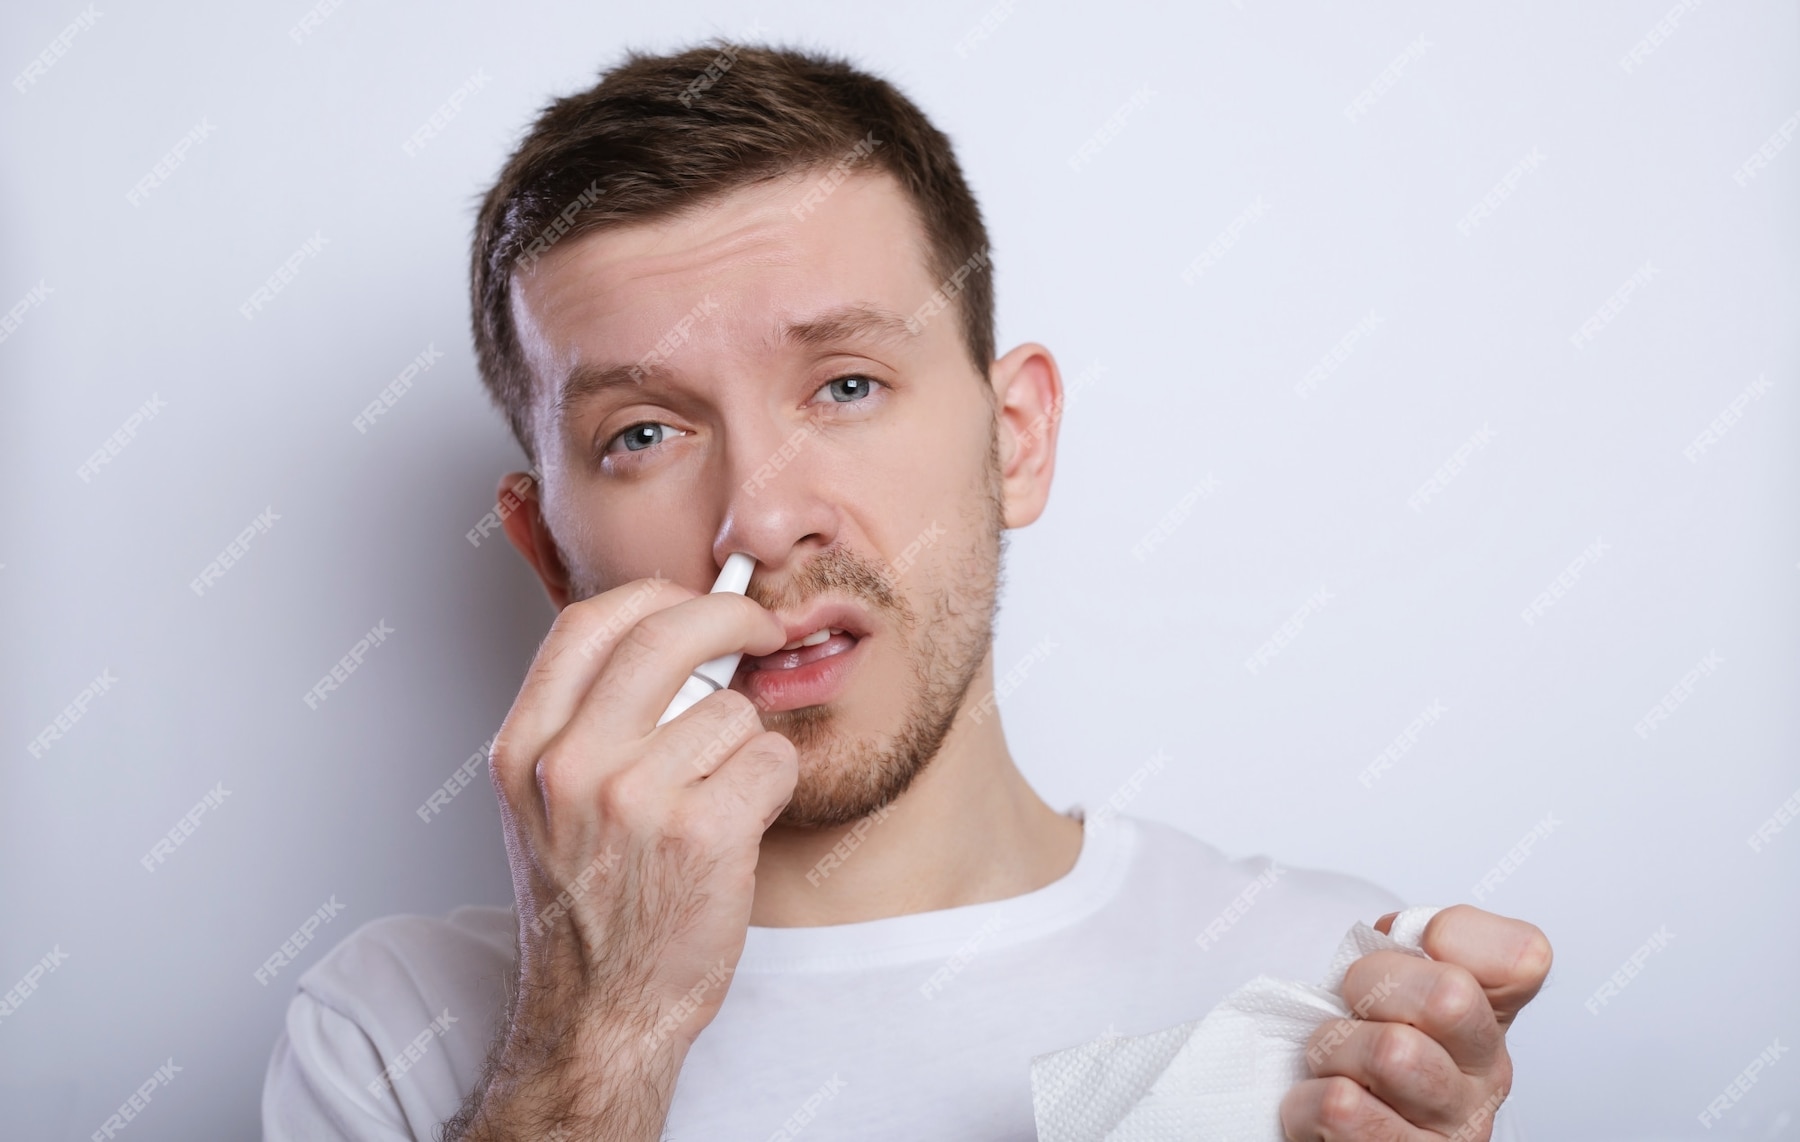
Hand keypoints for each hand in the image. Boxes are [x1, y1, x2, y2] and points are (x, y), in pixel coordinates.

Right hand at [445, 573, 795, 1140]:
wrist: (600, 1012)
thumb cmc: (586, 906)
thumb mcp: (542, 804)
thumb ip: (582, 719)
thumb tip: (664, 633)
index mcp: (525, 748)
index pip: (590, 621)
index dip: (656, 595)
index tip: (694, 602)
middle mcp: (571, 765)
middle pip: (670, 631)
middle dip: (733, 617)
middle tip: (761, 629)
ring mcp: (636, 798)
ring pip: (732, 708)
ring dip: (744, 744)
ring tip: (716, 796)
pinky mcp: (703, 832)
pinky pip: (770, 758)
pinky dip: (772, 784)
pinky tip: (740, 823)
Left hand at [1280, 904, 1552, 1140]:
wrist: (1315, 1121)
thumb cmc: (1349, 1042)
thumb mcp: (1381, 974)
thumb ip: (1414, 939)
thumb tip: (1430, 938)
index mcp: (1490, 1019)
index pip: (1520, 955)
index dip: (1449, 936)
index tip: (1413, 951)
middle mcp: (1489, 1081)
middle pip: (1449, 997)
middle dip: (1371, 984)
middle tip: (1352, 1005)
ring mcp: (1456, 1134)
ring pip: (1391, 1053)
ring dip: (1334, 1046)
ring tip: (1334, 1061)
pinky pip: (1341, 1108)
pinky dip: (1308, 1099)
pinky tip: (1321, 1106)